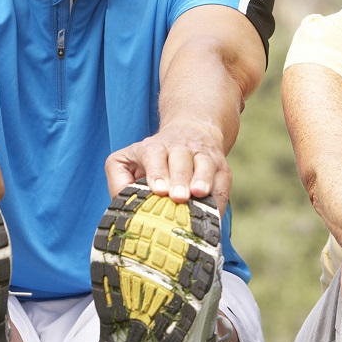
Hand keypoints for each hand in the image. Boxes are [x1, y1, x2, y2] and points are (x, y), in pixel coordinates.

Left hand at [105, 118, 229, 208]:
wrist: (191, 131)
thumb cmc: (152, 157)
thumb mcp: (127, 160)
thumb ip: (119, 180)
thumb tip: (122, 203)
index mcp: (154, 147)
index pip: (154, 155)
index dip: (157, 172)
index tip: (158, 190)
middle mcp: (180, 147)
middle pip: (180, 159)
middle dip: (180, 178)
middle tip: (178, 196)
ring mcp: (203, 154)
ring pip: (204, 164)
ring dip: (203, 179)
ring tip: (199, 194)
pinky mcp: (221, 166)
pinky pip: (223, 180)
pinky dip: (219, 196)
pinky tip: (215, 210)